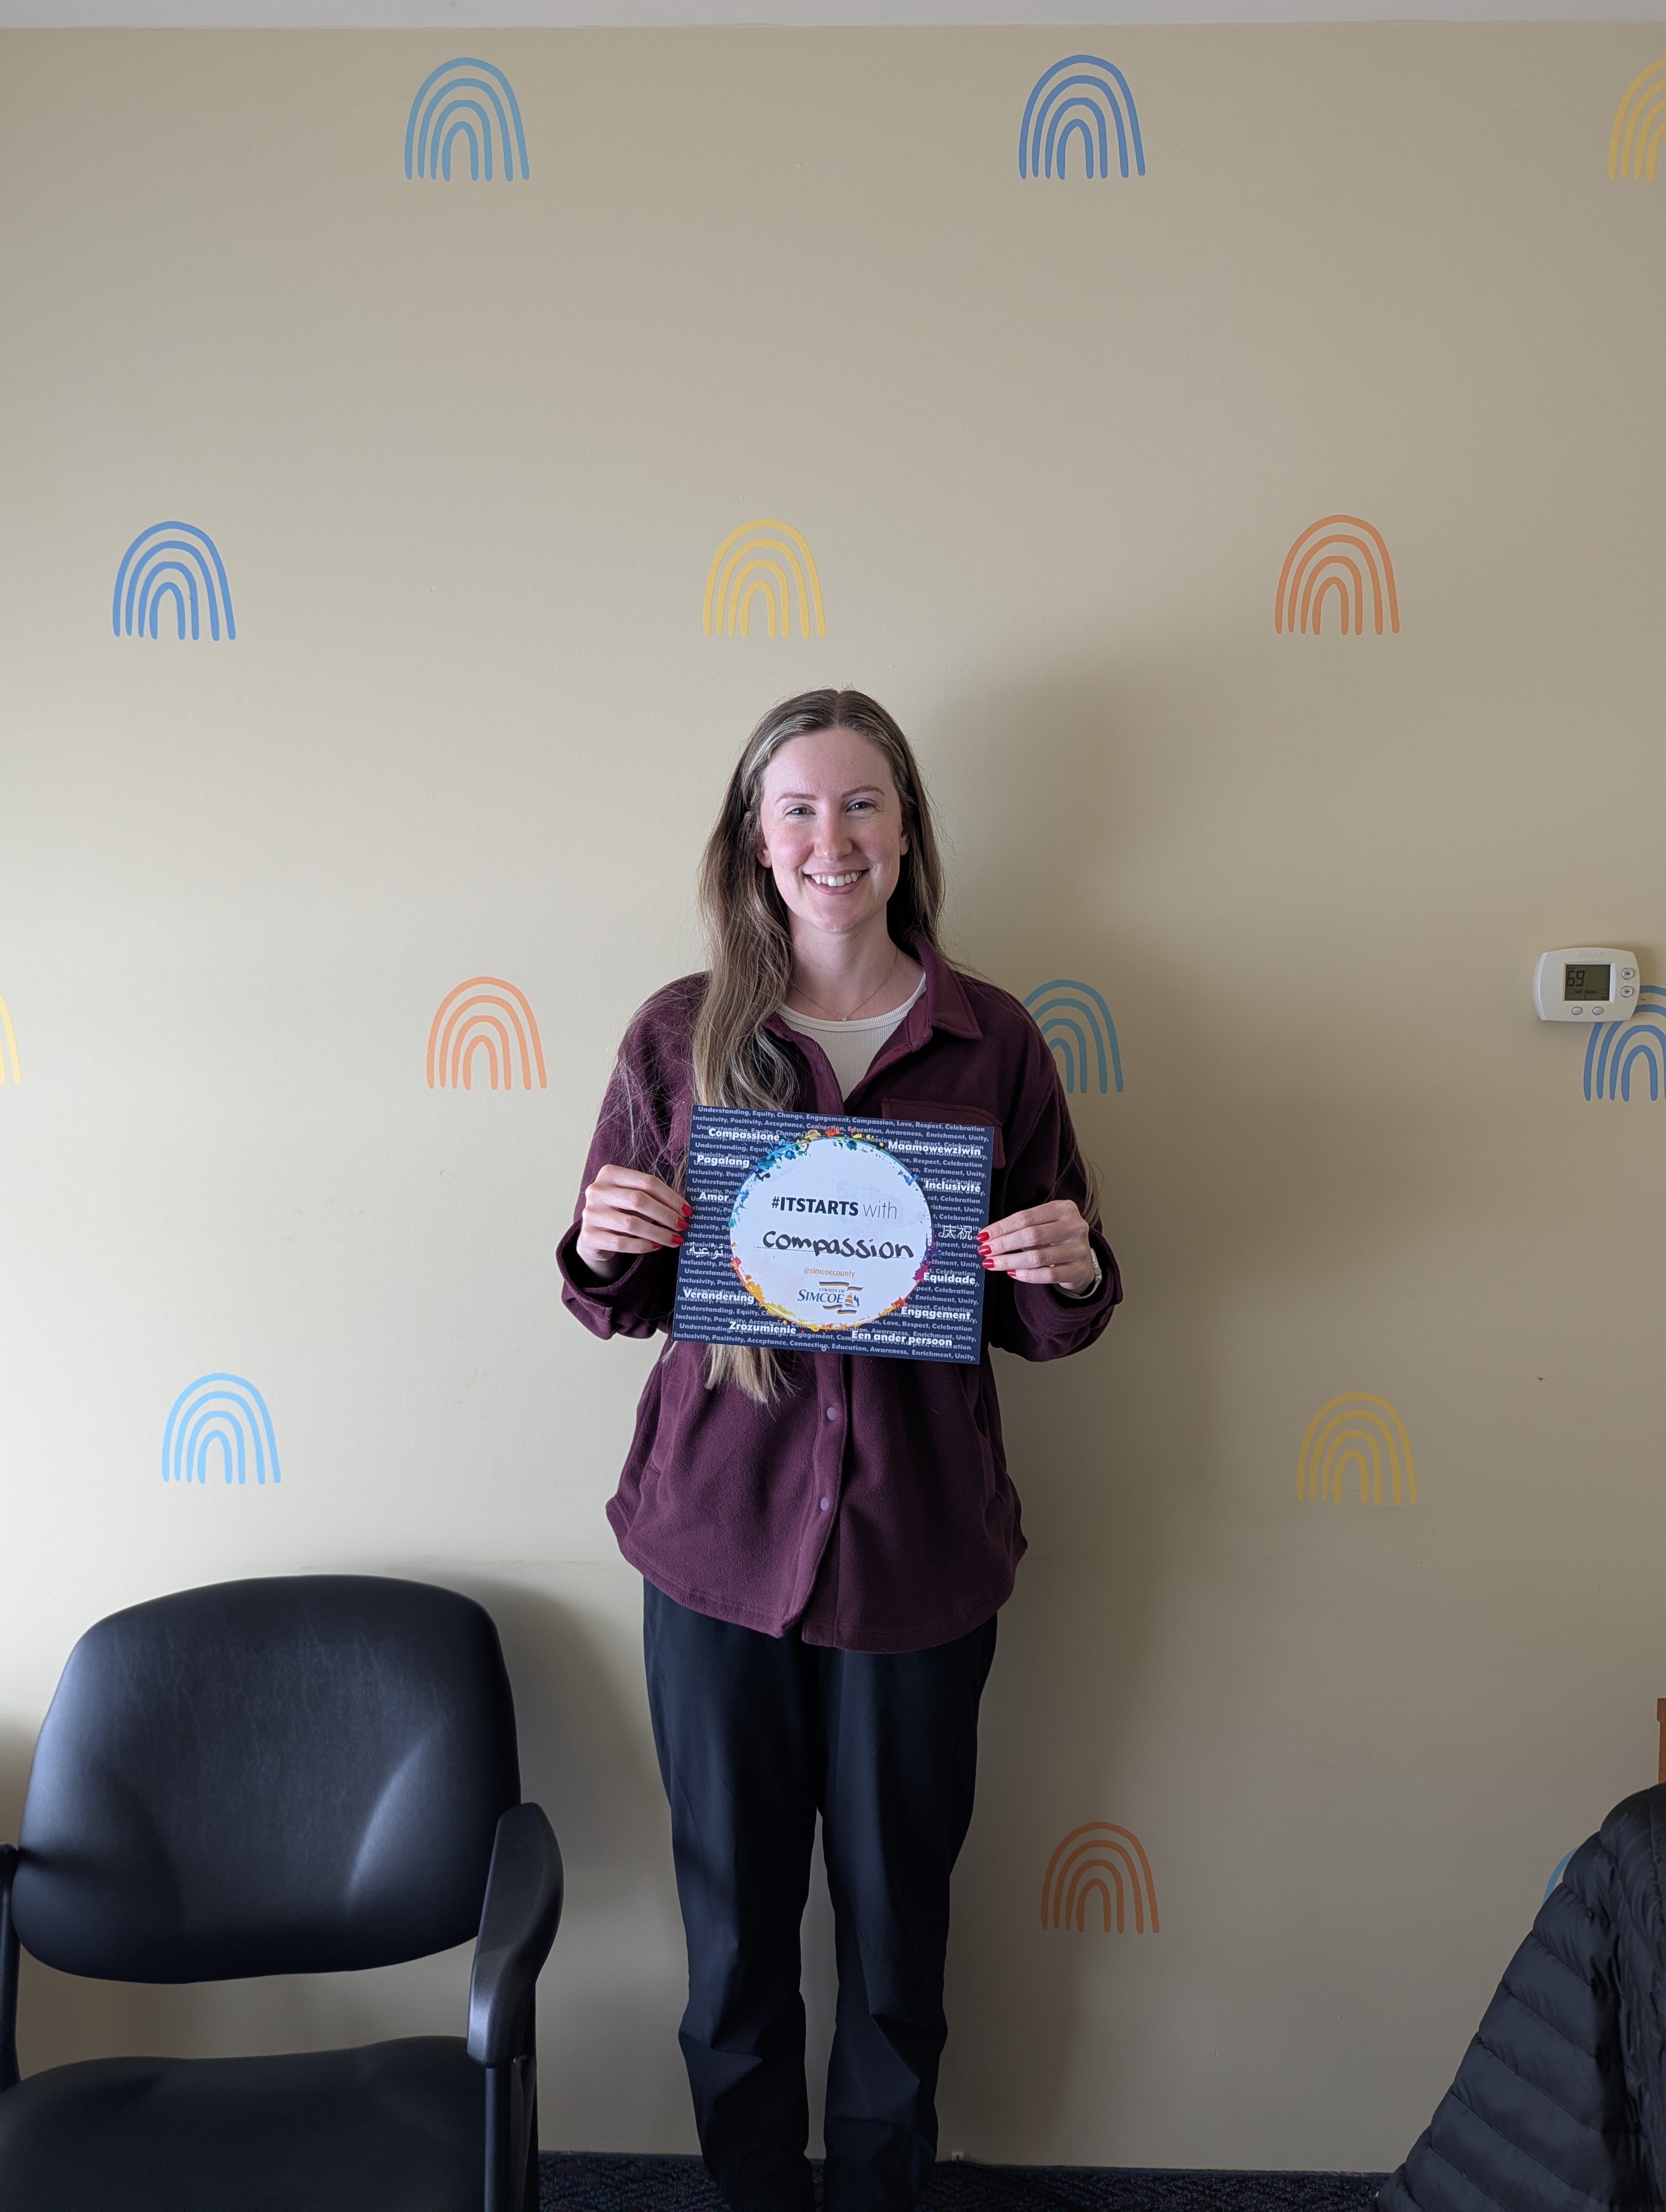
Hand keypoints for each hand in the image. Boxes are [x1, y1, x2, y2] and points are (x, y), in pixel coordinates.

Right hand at [574, 1165, 689, 1282]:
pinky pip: (622, 1243)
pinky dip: (643, 1246)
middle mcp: (597, 1190)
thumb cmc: (620, 1211)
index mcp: (610, 1173)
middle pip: (639, 1200)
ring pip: (631, 1224)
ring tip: (675, 1239)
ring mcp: (590, 1213)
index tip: (687, 1210)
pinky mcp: (589, 1236)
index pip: (647, 1182)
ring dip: (658, 1233)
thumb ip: (652, 1197)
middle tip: (683, 1226)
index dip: (670, 1197)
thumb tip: (685, 1209)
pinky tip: (656, 1246)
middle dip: (666, 1215)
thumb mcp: (632, 1198)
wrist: (594, 1233)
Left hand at [978, 1200, 1096, 1293]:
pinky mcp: (1079, 1270)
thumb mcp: (1043, 1226)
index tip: (983, 1236)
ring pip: (1038, 1257)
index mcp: (1063, 1208)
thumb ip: (1020, 1228)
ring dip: (1010, 1261)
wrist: (1082, 1262)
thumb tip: (987, 1237)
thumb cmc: (1055, 1240)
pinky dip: (1027, 1275)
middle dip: (1003, 1244)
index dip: (1002, 1227)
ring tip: (992, 1263)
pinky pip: (1048, 1275)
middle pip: (1031, 1235)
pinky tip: (1012, 1273)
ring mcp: (1079, 1249)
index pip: (1026, 1217)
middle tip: (985, 1251)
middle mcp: (1075, 1226)